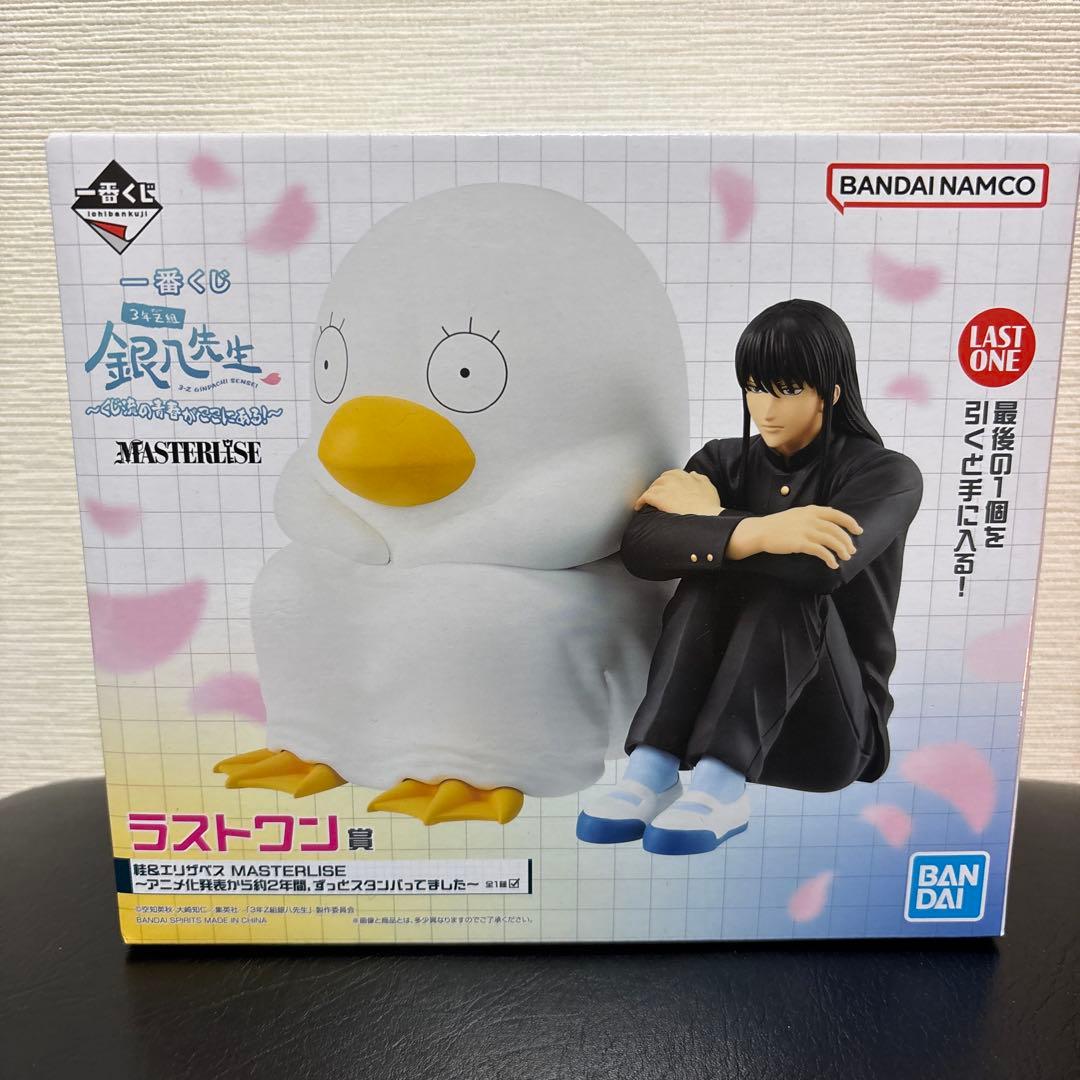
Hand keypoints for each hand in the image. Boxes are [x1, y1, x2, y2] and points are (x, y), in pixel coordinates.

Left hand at [633, 470, 722, 515]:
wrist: (705, 517)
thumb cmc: (708, 506)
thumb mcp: (708, 486)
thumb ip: (699, 478)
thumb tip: (693, 474)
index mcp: (683, 475)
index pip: (670, 475)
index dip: (667, 484)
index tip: (666, 490)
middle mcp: (672, 478)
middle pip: (659, 481)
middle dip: (658, 489)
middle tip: (657, 498)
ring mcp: (664, 487)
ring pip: (651, 489)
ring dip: (649, 495)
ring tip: (648, 503)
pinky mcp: (657, 497)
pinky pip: (644, 497)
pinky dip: (640, 501)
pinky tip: (639, 506)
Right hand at [737, 505, 862, 568]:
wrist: (761, 531)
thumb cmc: (778, 524)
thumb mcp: (797, 513)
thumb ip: (813, 514)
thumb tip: (831, 516)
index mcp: (811, 510)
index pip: (837, 514)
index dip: (850, 522)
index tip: (858, 530)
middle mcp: (810, 519)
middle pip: (836, 529)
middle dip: (847, 540)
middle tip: (852, 550)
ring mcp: (805, 531)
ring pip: (831, 540)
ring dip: (841, 550)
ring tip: (846, 557)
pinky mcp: (800, 543)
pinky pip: (821, 551)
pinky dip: (830, 558)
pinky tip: (833, 564)